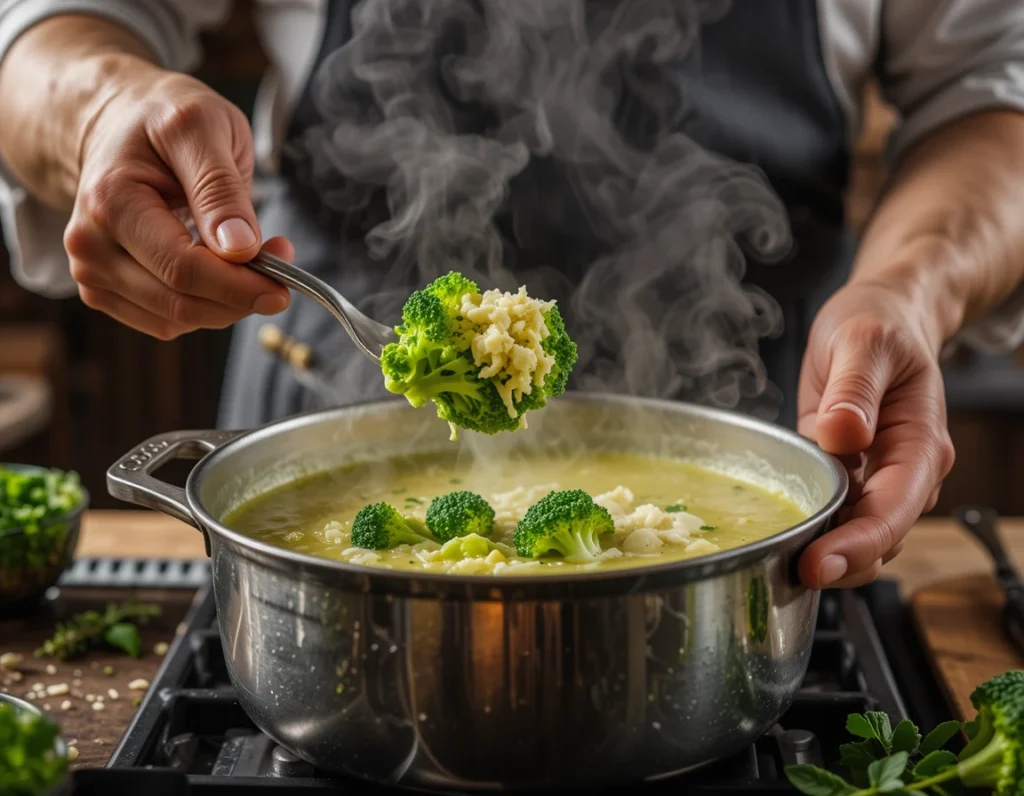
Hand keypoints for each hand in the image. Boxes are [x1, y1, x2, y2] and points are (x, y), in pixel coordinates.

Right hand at [64, 63, 291, 338]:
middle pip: (181, 303)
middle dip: (242, 294)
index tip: (284, 283)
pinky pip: (168, 321)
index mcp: (111, 202)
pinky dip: (205, 304)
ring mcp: (93, 272)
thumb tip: (240, 248)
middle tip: (281, 261)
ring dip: (227, 301)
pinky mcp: (105, 290)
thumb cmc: (161, 120)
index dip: (240, 286)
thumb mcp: (202, 127)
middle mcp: (91, 244)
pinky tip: (218, 269)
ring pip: (178, 320)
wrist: (118, 123)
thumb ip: (220, 187)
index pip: (182, 269)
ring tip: (252, 255)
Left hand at [795, 281, 955, 589]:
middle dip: (840, 563)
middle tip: (790, 573)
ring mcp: (875, 480)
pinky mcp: (846, 478)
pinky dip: (813, 534)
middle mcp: (904, 472)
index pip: (894, 510)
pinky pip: (834, 518)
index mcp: (920, 444)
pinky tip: (781, 538)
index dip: (857, 545)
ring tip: (777, 562)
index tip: (817, 564)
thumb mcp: (863, 341)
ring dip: (825, 556)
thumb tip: (843, 432)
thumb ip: (854, 387)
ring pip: (857, 538)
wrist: (878, 319)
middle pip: (879, 538)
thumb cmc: (877, 326)